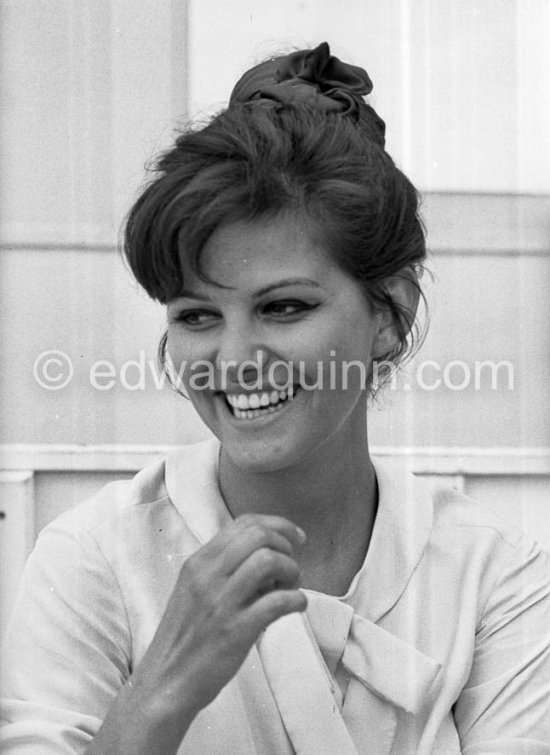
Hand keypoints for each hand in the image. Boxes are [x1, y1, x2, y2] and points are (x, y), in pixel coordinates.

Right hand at [136, 513, 306, 721]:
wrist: (166, 681)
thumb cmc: (186, 635)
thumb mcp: (196, 589)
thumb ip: (224, 569)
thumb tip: (268, 556)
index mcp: (199, 561)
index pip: (244, 523)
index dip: (278, 525)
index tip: (295, 539)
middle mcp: (207, 575)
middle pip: (259, 535)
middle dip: (286, 545)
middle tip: (290, 568)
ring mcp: (220, 602)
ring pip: (268, 560)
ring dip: (291, 570)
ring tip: (290, 588)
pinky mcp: (234, 631)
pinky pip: (276, 602)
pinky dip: (296, 599)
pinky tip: (296, 606)